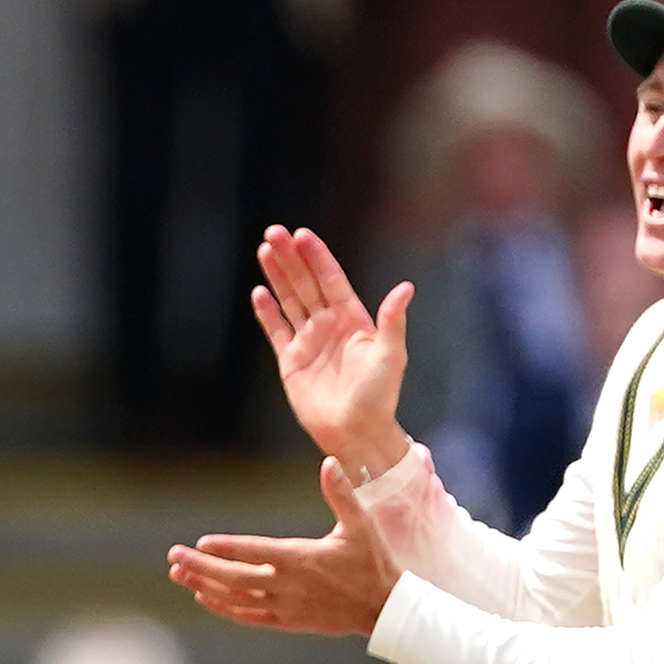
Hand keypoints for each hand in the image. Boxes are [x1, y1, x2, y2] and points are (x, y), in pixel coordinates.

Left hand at [167, 457, 398, 636]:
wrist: (383, 608)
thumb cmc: (372, 562)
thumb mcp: (360, 525)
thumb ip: (341, 494)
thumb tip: (329, 461)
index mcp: (301, 558)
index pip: (254, 552)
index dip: (226, 548)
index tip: (200, 543)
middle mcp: (287, 584)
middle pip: (234, 577)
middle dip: (200, 566)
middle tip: (173, 555)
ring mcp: (285, 605)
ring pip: (235, 598)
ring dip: (204, 585)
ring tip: (178, 574)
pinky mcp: (286, 620)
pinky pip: (247, 615)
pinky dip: (223, 607)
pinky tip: (203, 596)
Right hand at [247, 228, 413, 477]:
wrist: (356, 432)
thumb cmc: (380, 395)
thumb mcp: (390, 355)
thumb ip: (392, 320)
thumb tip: (405, 288)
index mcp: (353, 319)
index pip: (331, 279)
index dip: (317, 257)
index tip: (303, 235)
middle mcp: (329, 325)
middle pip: (305, 283)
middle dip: (290, 257)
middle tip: (274, 232)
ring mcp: (309, 342)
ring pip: (289, 300)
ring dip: (277, 276)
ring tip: (264, 250)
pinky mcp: (291, 362)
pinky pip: (276, 330)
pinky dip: (267, 312)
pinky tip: (259, 292)